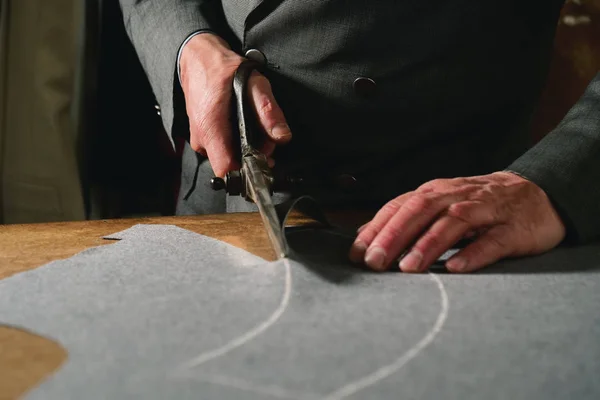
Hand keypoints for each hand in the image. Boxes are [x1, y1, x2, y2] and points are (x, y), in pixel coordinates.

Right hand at [179, 33, 291, 176]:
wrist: (196, 58)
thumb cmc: (223, 69)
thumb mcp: (253, 83)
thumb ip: (268, 111)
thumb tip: (282, 136)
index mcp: (211, 128)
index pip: (226, 170)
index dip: (247, 173)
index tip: (262, 163)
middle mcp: (201, 138)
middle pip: (231, 166)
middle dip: (252, 157)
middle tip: (265, 137)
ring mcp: (198, 139)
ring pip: (227, 158)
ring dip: (244, 149)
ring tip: (252, 127)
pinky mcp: (200, 137)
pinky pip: (220, 150)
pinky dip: (234, 143)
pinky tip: (240, 126)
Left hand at [349, 171, 565, 272]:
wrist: (536, 195)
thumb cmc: (478, 205)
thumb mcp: (440, 206)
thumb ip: (406, 218)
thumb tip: (364, 234)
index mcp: (436, 193)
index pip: (400, 206)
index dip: (376, 228)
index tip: (357, 253)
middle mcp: (456, 197)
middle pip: (421, 211)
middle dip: (394, 236)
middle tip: (375, 262)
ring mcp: (486, 211)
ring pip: (453, 223)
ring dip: (428, 245)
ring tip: (408, 268)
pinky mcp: (512, 229)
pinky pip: (492, 241)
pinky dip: (473, 254)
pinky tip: (455, 269)